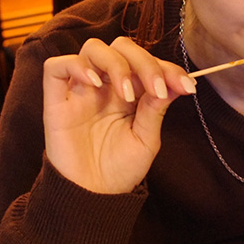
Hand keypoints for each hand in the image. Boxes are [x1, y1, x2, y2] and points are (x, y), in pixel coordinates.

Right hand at [42, 36, 195, 193]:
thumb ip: (155, 108)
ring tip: (125, 94)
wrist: (93, 196)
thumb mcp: (146, 139)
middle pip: (121, 47)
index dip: (168, 68)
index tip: (187, 86)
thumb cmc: (119, 169)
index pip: (147, 63)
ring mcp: (81, 90)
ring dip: (116, 64)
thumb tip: (175, 82)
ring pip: (93, 49)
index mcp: (130, 92)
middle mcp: (105, 85)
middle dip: (144, 62)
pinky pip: (56, 67)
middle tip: (156, 88)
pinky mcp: (56, 100)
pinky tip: (95, 84)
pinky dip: (76, 66)